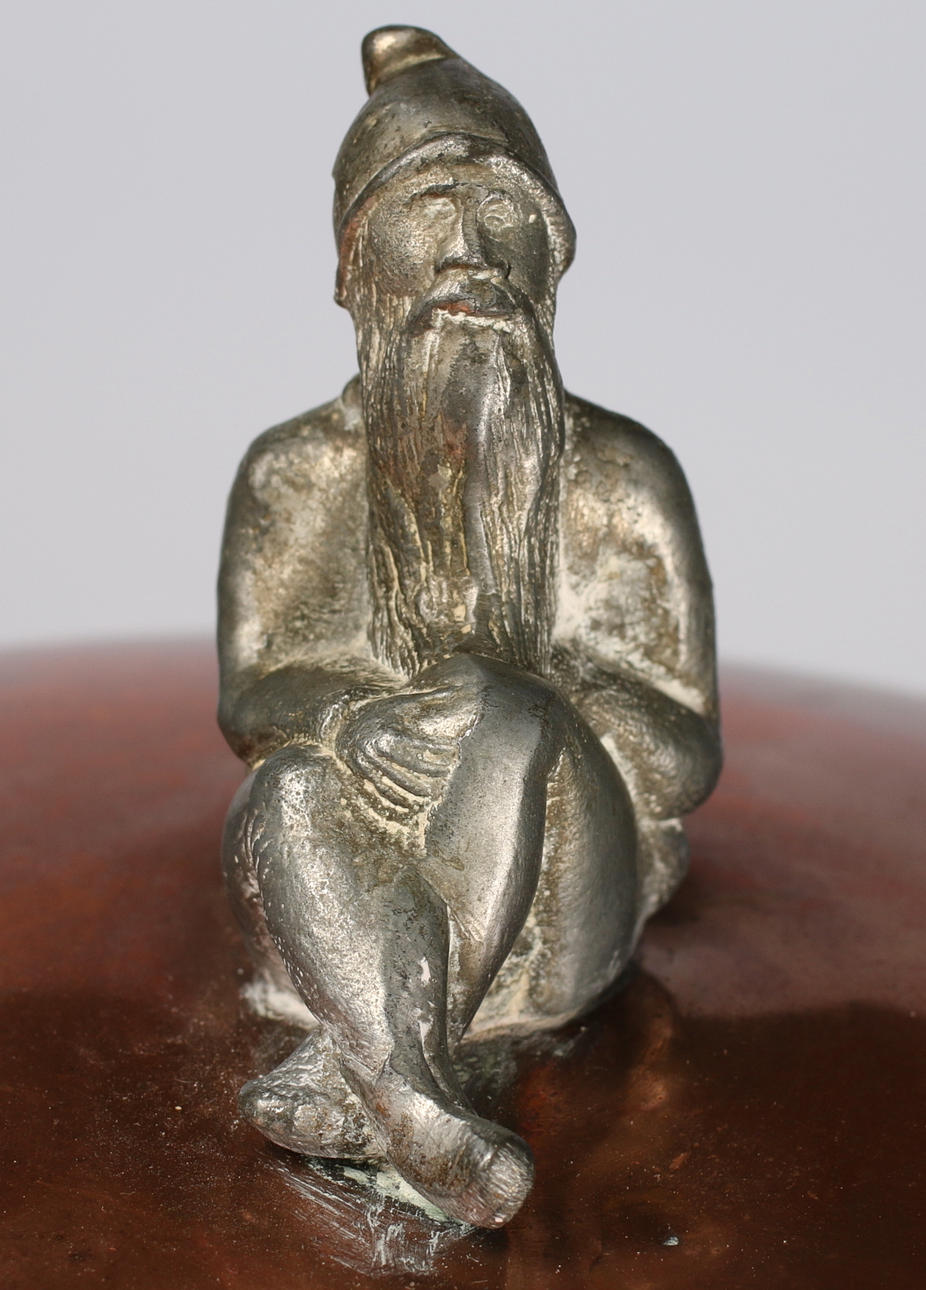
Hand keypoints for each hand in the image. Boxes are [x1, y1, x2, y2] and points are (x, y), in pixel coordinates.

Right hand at [335, 682, 472, 809]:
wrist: (345, 718)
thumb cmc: (383, 711)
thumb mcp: (405, 702)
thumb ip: (430, 697)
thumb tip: (455, 688)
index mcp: (390, 728)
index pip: (421, 741)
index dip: (440, 747)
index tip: (455, 750)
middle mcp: (378, 745)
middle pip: (412, 763)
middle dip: (433, 769)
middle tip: (447, 772)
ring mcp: (368, 759)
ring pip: (396, 779)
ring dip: (416, 789)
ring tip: (433, 793)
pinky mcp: (360, 770)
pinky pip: (379, 787)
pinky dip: (394, 797)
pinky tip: (408, 803)